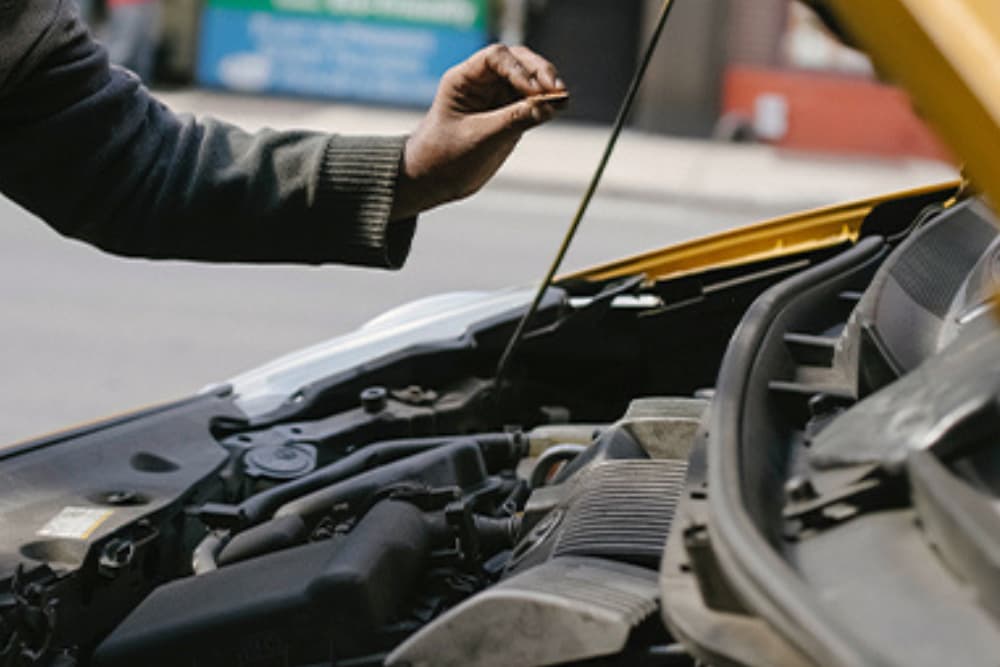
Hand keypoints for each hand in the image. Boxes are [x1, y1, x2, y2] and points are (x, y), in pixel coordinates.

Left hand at [390, 44, 565, 220]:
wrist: (433, 181)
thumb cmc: (445, 157)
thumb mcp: (480, 138)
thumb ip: (515, 119)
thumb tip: (551, 105)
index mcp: (463, 79)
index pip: (496, 58)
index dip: (519, 69)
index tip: (534, 91)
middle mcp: (481, 82)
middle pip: (517, 61)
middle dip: (540, 72)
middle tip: (558, 90)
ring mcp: (496, 97)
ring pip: (529, 80)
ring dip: (547, 87)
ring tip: (564, 100)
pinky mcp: (508, 115)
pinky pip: (532, 101)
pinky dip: (546, 103)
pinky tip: (560, 107)